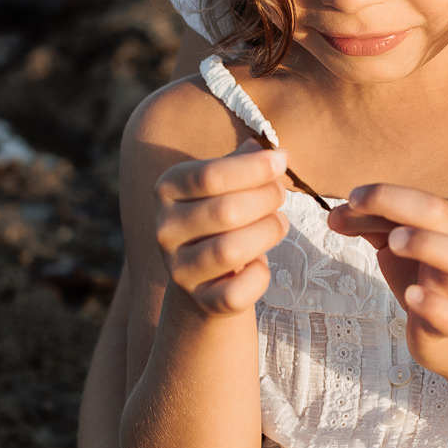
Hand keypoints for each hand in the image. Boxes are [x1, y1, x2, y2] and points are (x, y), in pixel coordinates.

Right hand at [154, 141, 288, 317]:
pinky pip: (237, 291)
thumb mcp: (225, 186)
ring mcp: (179, 269)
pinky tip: (261, 264)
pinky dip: (259, 277)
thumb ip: (241, 163)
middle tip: (281, 196)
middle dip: (266, 199)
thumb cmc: (222, 221)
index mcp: (167, 190)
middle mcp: (165, 229)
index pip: (210, 175)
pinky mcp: (200, 301)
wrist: (204, 282)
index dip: (253, 167)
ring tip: (278, 223)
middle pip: (226, 211)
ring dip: (267, 233)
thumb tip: (266, 145)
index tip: (282, 160)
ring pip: (231, 251)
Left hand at [328, 184, 447, 378]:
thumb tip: (334, 215)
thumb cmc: (425, 279)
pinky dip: (433, 303)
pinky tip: (412, 295)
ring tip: (393, 243)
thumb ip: (371, 226)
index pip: (417, 198)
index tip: (351, 200)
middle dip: (396, 204)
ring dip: (425, 243)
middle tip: (356, 208)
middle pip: (437, 214)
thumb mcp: (399, 246)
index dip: (381, 195)